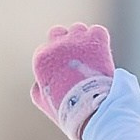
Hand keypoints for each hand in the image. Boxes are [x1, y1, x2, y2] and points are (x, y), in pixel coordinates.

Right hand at [31, 23, 115, 139]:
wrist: (91, 108)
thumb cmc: (67, 109)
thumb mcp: (44, 102)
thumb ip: (37, 88)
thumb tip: (37, 82)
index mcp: (42, 58)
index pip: (45, 50)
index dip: (55, 60)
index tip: (64, 70)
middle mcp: (57, 45)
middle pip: (58, 33)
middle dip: (64, 43)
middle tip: (75, 58)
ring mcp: (77, 40)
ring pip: (78, 30)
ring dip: (83, 40)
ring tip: (91, 57)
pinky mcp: (96, 40)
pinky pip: (98, 32)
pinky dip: (100, 40)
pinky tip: (102, 52)